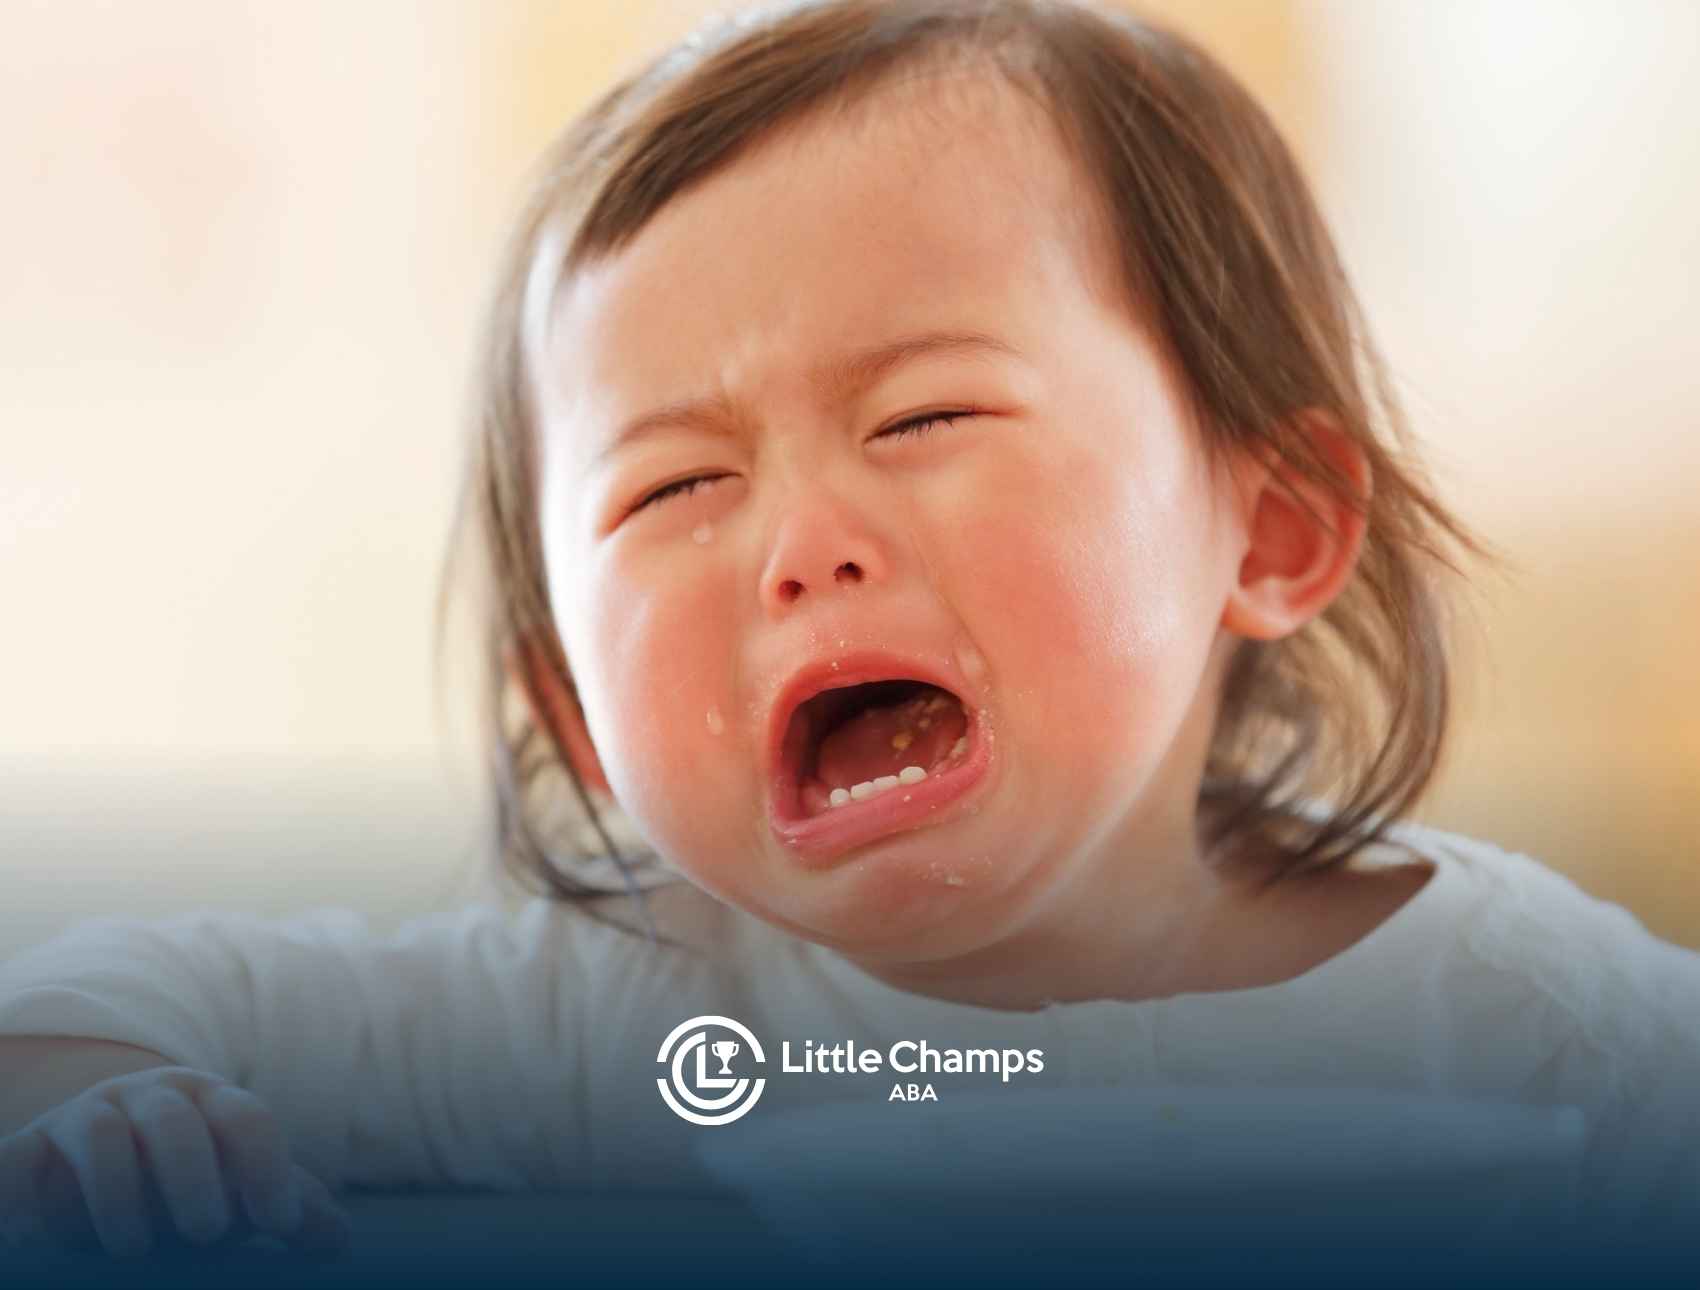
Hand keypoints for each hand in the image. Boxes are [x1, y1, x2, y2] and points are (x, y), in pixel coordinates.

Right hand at [0, 1066, 350, 1258]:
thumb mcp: (239, 1191)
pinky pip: (19, 1161)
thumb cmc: (188, 1182)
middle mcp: (152, 1098)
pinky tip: (34, 1241)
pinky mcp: (33, 1147)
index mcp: (213, 1101)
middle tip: (210, 1234)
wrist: (103, 1161)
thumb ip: (291, 1210)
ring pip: (102, 1134)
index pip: (247, 1119)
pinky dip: (22, 1196)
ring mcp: (89, 1116)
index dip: (266, 1169)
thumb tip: (339, 1244)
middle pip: (175, 1121)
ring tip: (135, 1251)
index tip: (278, 1225)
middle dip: (194, 1175)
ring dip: (118, 1193)